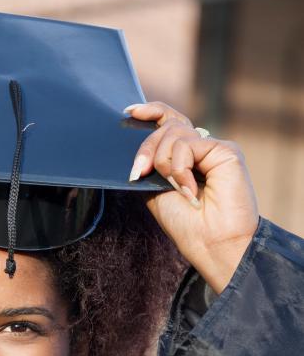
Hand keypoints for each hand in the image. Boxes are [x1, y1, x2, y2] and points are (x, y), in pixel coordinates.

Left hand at [126, 102, 258, 293]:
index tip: (129, 112)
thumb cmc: (186, 225)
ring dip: (164, 162)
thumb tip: (137, 147)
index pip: (169, 122)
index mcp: (186, 157)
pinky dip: (180, 168)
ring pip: (174, 133)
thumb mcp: (155, 191)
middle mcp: (201, 149)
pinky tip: (188, 189)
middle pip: (166, 125)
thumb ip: (150, 165)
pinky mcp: (226, 150)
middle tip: (140, 173)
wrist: (211, 243)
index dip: (151, 112)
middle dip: (146, 148)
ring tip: (176, 189)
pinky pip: (188, 144)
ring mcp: (214, 148)